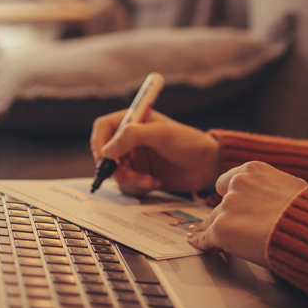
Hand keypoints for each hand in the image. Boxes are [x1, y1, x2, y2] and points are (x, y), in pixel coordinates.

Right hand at [90, 109, 220, 195]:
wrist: (208, 166)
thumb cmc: (189, 143)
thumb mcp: (162, 134)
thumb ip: (133, 136)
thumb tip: (107, 150)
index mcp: (135, 121)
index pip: (104, 127)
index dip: (99, 142)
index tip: (103, 158)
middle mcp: (132, 139)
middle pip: (106, 153)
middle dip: (113, 167)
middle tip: (125, 175)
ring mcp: (136, 158)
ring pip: (116, 172)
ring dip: (129, 179)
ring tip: (149, 181)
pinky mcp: (142, 175)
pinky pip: (129, 184)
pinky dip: (139, 186)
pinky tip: (156, 182)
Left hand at [186, 162, 307, 266]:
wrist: (305, 228)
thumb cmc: (307, 211)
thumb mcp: (292, 186)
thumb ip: (274, 188)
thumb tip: (279, 197)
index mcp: (253, 170)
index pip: (230, 181)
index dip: (231, 194)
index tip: (232, 203)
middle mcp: (236, 184)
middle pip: (221, 202)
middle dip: (226, 214)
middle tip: (231, 225)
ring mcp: (227, 206)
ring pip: (214, 220)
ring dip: (217, 228)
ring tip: (216, 237)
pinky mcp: (221, 228)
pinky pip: (205, 237)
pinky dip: (202, 241)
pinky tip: (197, 242)